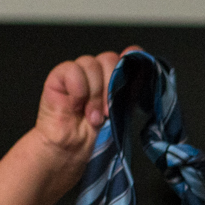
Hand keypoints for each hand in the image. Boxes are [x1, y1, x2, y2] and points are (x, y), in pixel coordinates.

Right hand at [31, 51, 127, 174]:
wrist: (70, 148)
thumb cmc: (94, 133)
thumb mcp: (120, 111)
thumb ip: (130, 89)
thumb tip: (144, 71)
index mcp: (112, 77)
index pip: (125, 55)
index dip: (131, 57)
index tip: (136, 66)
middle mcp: (96, 71)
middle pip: (109, 59)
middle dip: (111, 87)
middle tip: (107, 112)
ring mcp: (78, 72)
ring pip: (91, 64)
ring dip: (94, 94)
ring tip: (92, 116)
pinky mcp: (59, 75)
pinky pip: (73, 70)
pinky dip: (78, 89)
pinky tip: (75, 105)